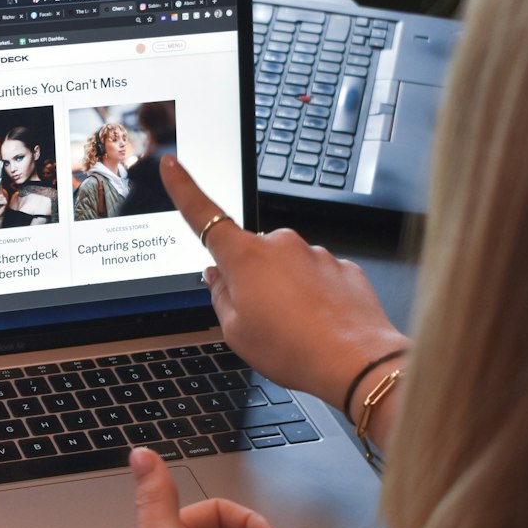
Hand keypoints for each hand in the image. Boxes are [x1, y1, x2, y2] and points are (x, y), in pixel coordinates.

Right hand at [160, 156, 407, 409]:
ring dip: (285, 292)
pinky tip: (318, 325)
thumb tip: (217, 277)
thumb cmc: (295, 350)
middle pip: (252, 255)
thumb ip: (221, 297)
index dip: (183, 188)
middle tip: (261, 320)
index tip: (172, 164)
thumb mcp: (236, 332)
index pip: (204, 214)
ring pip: (286, 269)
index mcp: (246, 258)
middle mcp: (281, 245)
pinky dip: (313, 298)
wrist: (356, 363)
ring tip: (295, 330)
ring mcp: (315, 253)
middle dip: (251, 280)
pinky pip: (316, 278)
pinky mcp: (342, 267)